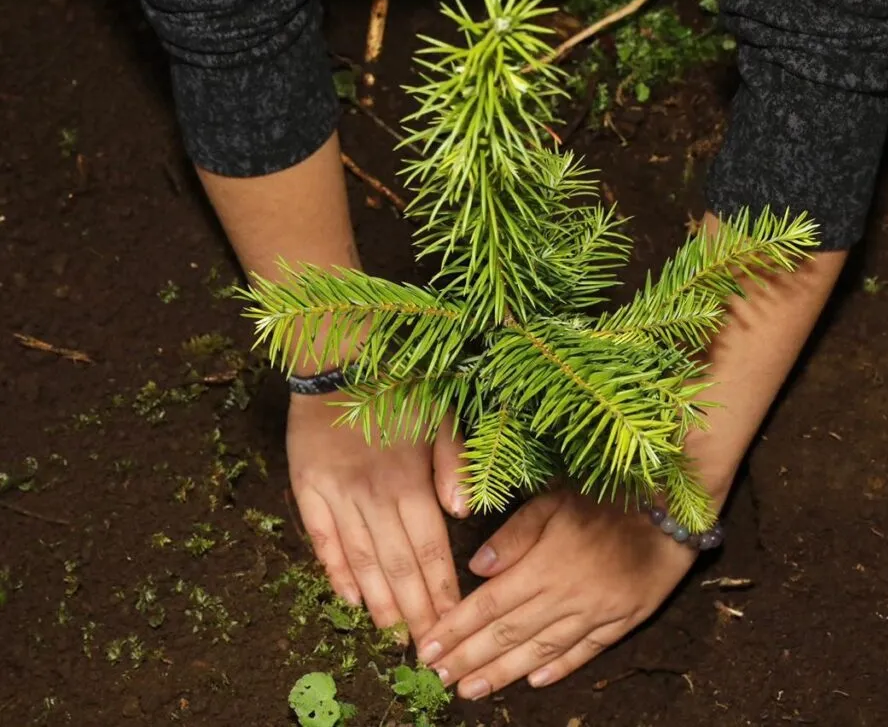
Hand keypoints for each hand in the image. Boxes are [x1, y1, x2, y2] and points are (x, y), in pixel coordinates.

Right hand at [286, 390, 468, 644]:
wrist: (338, 356)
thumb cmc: (400, 384)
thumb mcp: (442, 415)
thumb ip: (456, 464)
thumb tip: (463, 514)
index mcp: (410, 481)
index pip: (430, 551)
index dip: (440, 592)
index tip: (451, 623)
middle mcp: (373, 496)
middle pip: (398, 567)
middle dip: (414, 611)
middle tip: (426, 648)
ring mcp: (337, 495)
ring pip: (361, 561)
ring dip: (378, 602)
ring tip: (391, 634)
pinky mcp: (307, 488)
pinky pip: (321, 539)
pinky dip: (335, 570)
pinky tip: (348, 598)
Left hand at [417, 490, 698, 698]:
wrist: (672, 509)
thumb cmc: (606, 497)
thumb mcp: (554, 499)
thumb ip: (514, 534)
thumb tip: (477, 567)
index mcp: (545, 565)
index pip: (489, 605)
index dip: (457, 630)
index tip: (428, 649)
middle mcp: (566, 596)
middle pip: (508, 634)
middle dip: (469, 658)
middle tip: (438, 679)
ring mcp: (595, 613)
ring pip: (542, 650)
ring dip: (504, 673)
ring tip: (472, 690)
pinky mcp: (622, 621)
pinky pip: (585, 651)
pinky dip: (559, 668)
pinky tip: (534, 682)